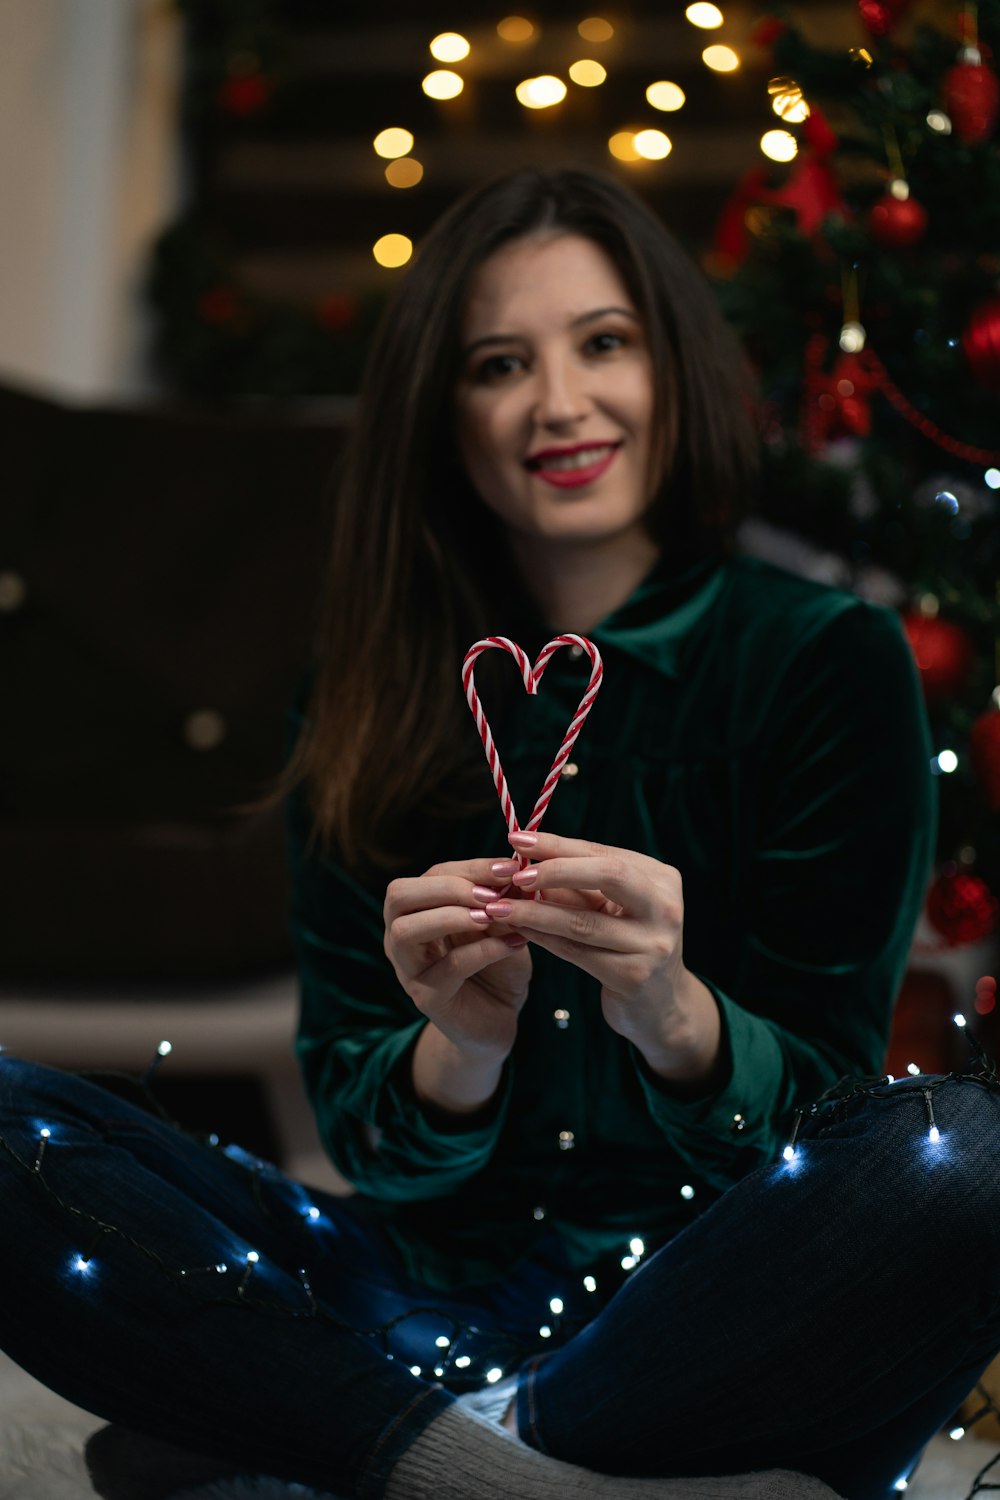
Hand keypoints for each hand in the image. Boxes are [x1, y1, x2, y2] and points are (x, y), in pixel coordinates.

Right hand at [383, 857, 532, 1065]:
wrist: (498, 1018)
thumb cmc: (497, 964)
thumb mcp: (501, 925)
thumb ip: (501, 900)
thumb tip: (514, 870)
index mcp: (417, 911)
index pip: (430, 875)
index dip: (469, 868)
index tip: (509, 867)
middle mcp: (400, 937)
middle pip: (399, 895)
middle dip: (447, 887)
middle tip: (490, 894)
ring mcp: (408, 969)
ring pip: (406, 931)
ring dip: (450, 916)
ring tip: (491, 916)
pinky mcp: (427, 998)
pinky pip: (448, 967)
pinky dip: (484, 950)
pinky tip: (514, 943)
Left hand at [497, 831, 721, 1087]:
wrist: (660, 1001)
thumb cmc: (629, 941)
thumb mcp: (612, 907)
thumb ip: (577, 885)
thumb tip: (524, 860)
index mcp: (662, 879)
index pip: (603, 854)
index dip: (558, 845)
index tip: (518, 839)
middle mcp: (665, 908)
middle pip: (608, 875)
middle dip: (555, 870)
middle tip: (516, 874)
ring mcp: (653, 944)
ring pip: (583, 922)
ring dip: (536, 912)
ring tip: (501, 907)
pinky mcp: (634, 976)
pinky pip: (577, 953)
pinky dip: (544, 939)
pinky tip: (520, 931)